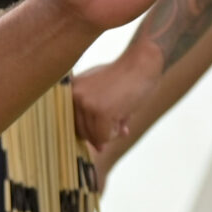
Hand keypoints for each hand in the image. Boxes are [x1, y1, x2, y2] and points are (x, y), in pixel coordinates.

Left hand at [71, 44, 159, 183]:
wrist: (142, 62)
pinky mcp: (100, 111)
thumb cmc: (125, 77)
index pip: (70, 121)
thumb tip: (99, 148)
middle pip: (80, 131)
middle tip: (116, 128)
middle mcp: (72, 96)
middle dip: (98, 135)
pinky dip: (115, 135)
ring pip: (92, 136)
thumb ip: (96, 117)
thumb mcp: (103, 94)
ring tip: (122, 119)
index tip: (96, 138)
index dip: (85, 131)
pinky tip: (124, 120)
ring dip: (109, 134)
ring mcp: (85, 103)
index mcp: (69, 90)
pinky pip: (104, 137)